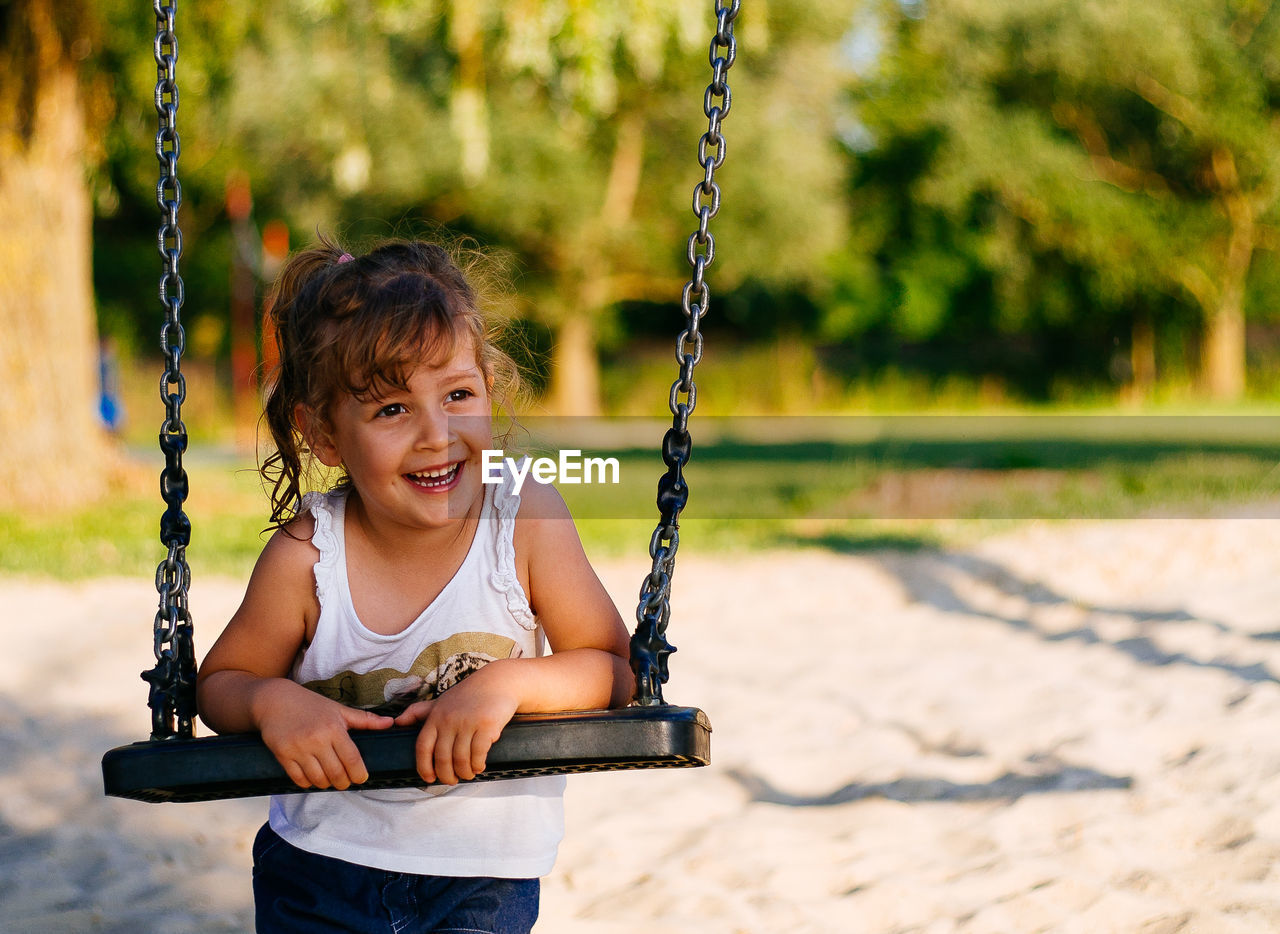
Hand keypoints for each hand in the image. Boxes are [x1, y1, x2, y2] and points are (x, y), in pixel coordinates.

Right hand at [254, 679, 393, 789]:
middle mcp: (316, 739)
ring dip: (326, 784)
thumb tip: (390, 723)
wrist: (275, 700)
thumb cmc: (310, 705)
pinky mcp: (282, 755)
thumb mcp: (338, 709)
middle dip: (344, 782)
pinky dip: (308, 783)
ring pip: (318, 779)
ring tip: (330, 779)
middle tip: (345, 781)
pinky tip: (312, 777)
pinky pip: (299, 779)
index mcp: (333, 728)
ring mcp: (298, 749)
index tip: (362, 777)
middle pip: (336, 773)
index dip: (359, 773)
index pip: (352, 759)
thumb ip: (365, 719)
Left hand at [393, 663, 520, 784]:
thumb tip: (397, 721)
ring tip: (468, 774)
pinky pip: (478, 753)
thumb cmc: (468, 694)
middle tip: (452, 780)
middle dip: (446, 775)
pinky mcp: (486, 725)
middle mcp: (449, 719)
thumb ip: (419, 712)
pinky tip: (479, 766)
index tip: (429, 778)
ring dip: (464, 772)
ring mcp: (468, 722)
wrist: (498, 681)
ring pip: (461, 759)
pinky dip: (478, 764)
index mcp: (436, 716)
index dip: (424, 766)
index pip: (423, 747)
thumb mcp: (441, 701)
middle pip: (442, 758)